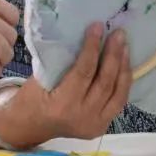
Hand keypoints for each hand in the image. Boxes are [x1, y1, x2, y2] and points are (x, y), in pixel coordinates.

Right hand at [6, 23, 130, 140]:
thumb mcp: (39, 78)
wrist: (29, 127)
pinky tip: (125, 66)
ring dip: (123, 67)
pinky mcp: (101, 127)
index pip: (83, 72)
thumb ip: (62, 65)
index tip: (98, 27)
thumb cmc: (30, 99)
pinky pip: (118, 102)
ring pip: (118, 93)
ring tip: (125, 46)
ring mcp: (94, 124)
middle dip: (113, 55)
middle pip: (104, 82)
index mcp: (62, 104)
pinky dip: (123, 83)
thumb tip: (82, 39)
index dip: (92, 48)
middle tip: (118, 34)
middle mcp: (82, 116)